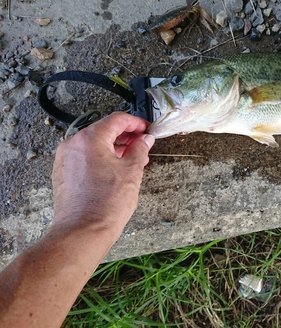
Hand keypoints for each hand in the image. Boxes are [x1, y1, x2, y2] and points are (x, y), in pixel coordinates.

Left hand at [50, 112, 154, 237]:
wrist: (83, 232)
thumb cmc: (105, 204)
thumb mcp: (132, 171)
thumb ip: (140, 149)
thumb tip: (144, 140)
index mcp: (89, 139)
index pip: (116, 120)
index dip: (135, 123)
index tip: (146, 129)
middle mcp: (73, 145)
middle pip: (103, 130)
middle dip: (125, 136)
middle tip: (142, 144)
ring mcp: (65, 160)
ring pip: (94, 145)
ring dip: (114, 148)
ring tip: (133, 159)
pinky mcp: (63, 174)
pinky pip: (85, 158)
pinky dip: (101, 158)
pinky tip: (116, 170)